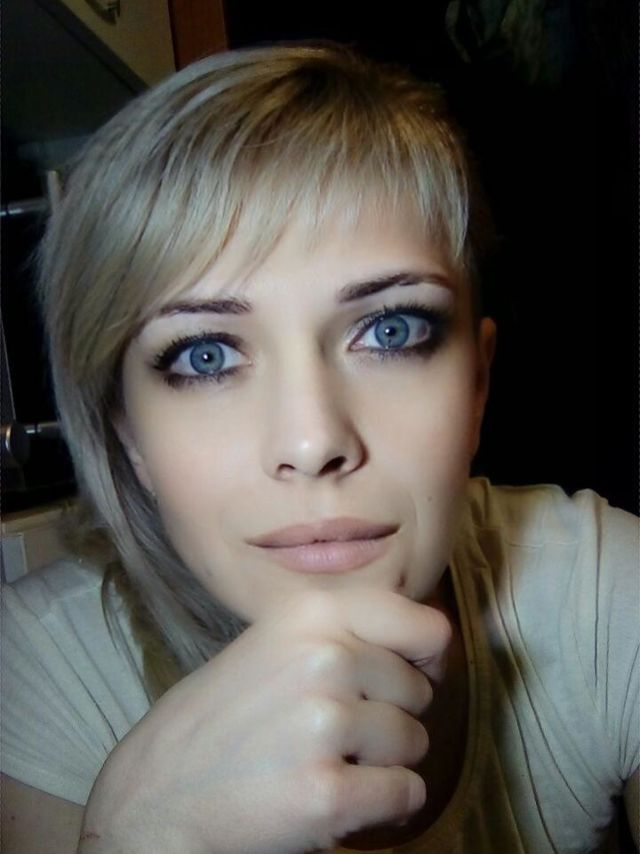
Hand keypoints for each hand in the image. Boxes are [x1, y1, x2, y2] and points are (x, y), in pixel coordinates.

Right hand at [79, 588, 451, 853]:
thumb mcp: (275, 641)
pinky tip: (339, 796)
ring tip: (329, 762)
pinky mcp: (327, 791)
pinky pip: (406, 793)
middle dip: (390, 715)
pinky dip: (385, 805)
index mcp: (311, 612)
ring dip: (384, 761)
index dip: (427, 658)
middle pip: (418, 690)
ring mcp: (326, 723)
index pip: (426, 626)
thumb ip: (343, 632)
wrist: (157, 791)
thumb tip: (431, 641)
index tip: (409, 676)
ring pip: (415, 742)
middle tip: (336, 731)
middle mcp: (324, 656)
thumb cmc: (222, 715)